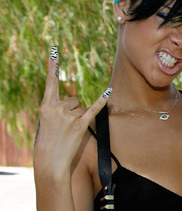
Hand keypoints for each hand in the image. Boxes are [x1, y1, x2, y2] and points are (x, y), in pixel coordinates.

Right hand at [34, 46, 108, 177]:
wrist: (50, 159)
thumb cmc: (48, 141)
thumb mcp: (46, 122)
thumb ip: (56, 110)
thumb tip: (72, 105)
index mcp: (45, 106)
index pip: (50, 82)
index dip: (53, 66)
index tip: (54, 51)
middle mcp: (57, 107)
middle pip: (72, 100)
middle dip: (71, 111)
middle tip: (63, 127)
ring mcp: (69, 116)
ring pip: (80, 108)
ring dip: (78, 118)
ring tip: (69, 132)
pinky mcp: (80, 124)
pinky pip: (93, 110)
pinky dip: (101, 102)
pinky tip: (108, 92)